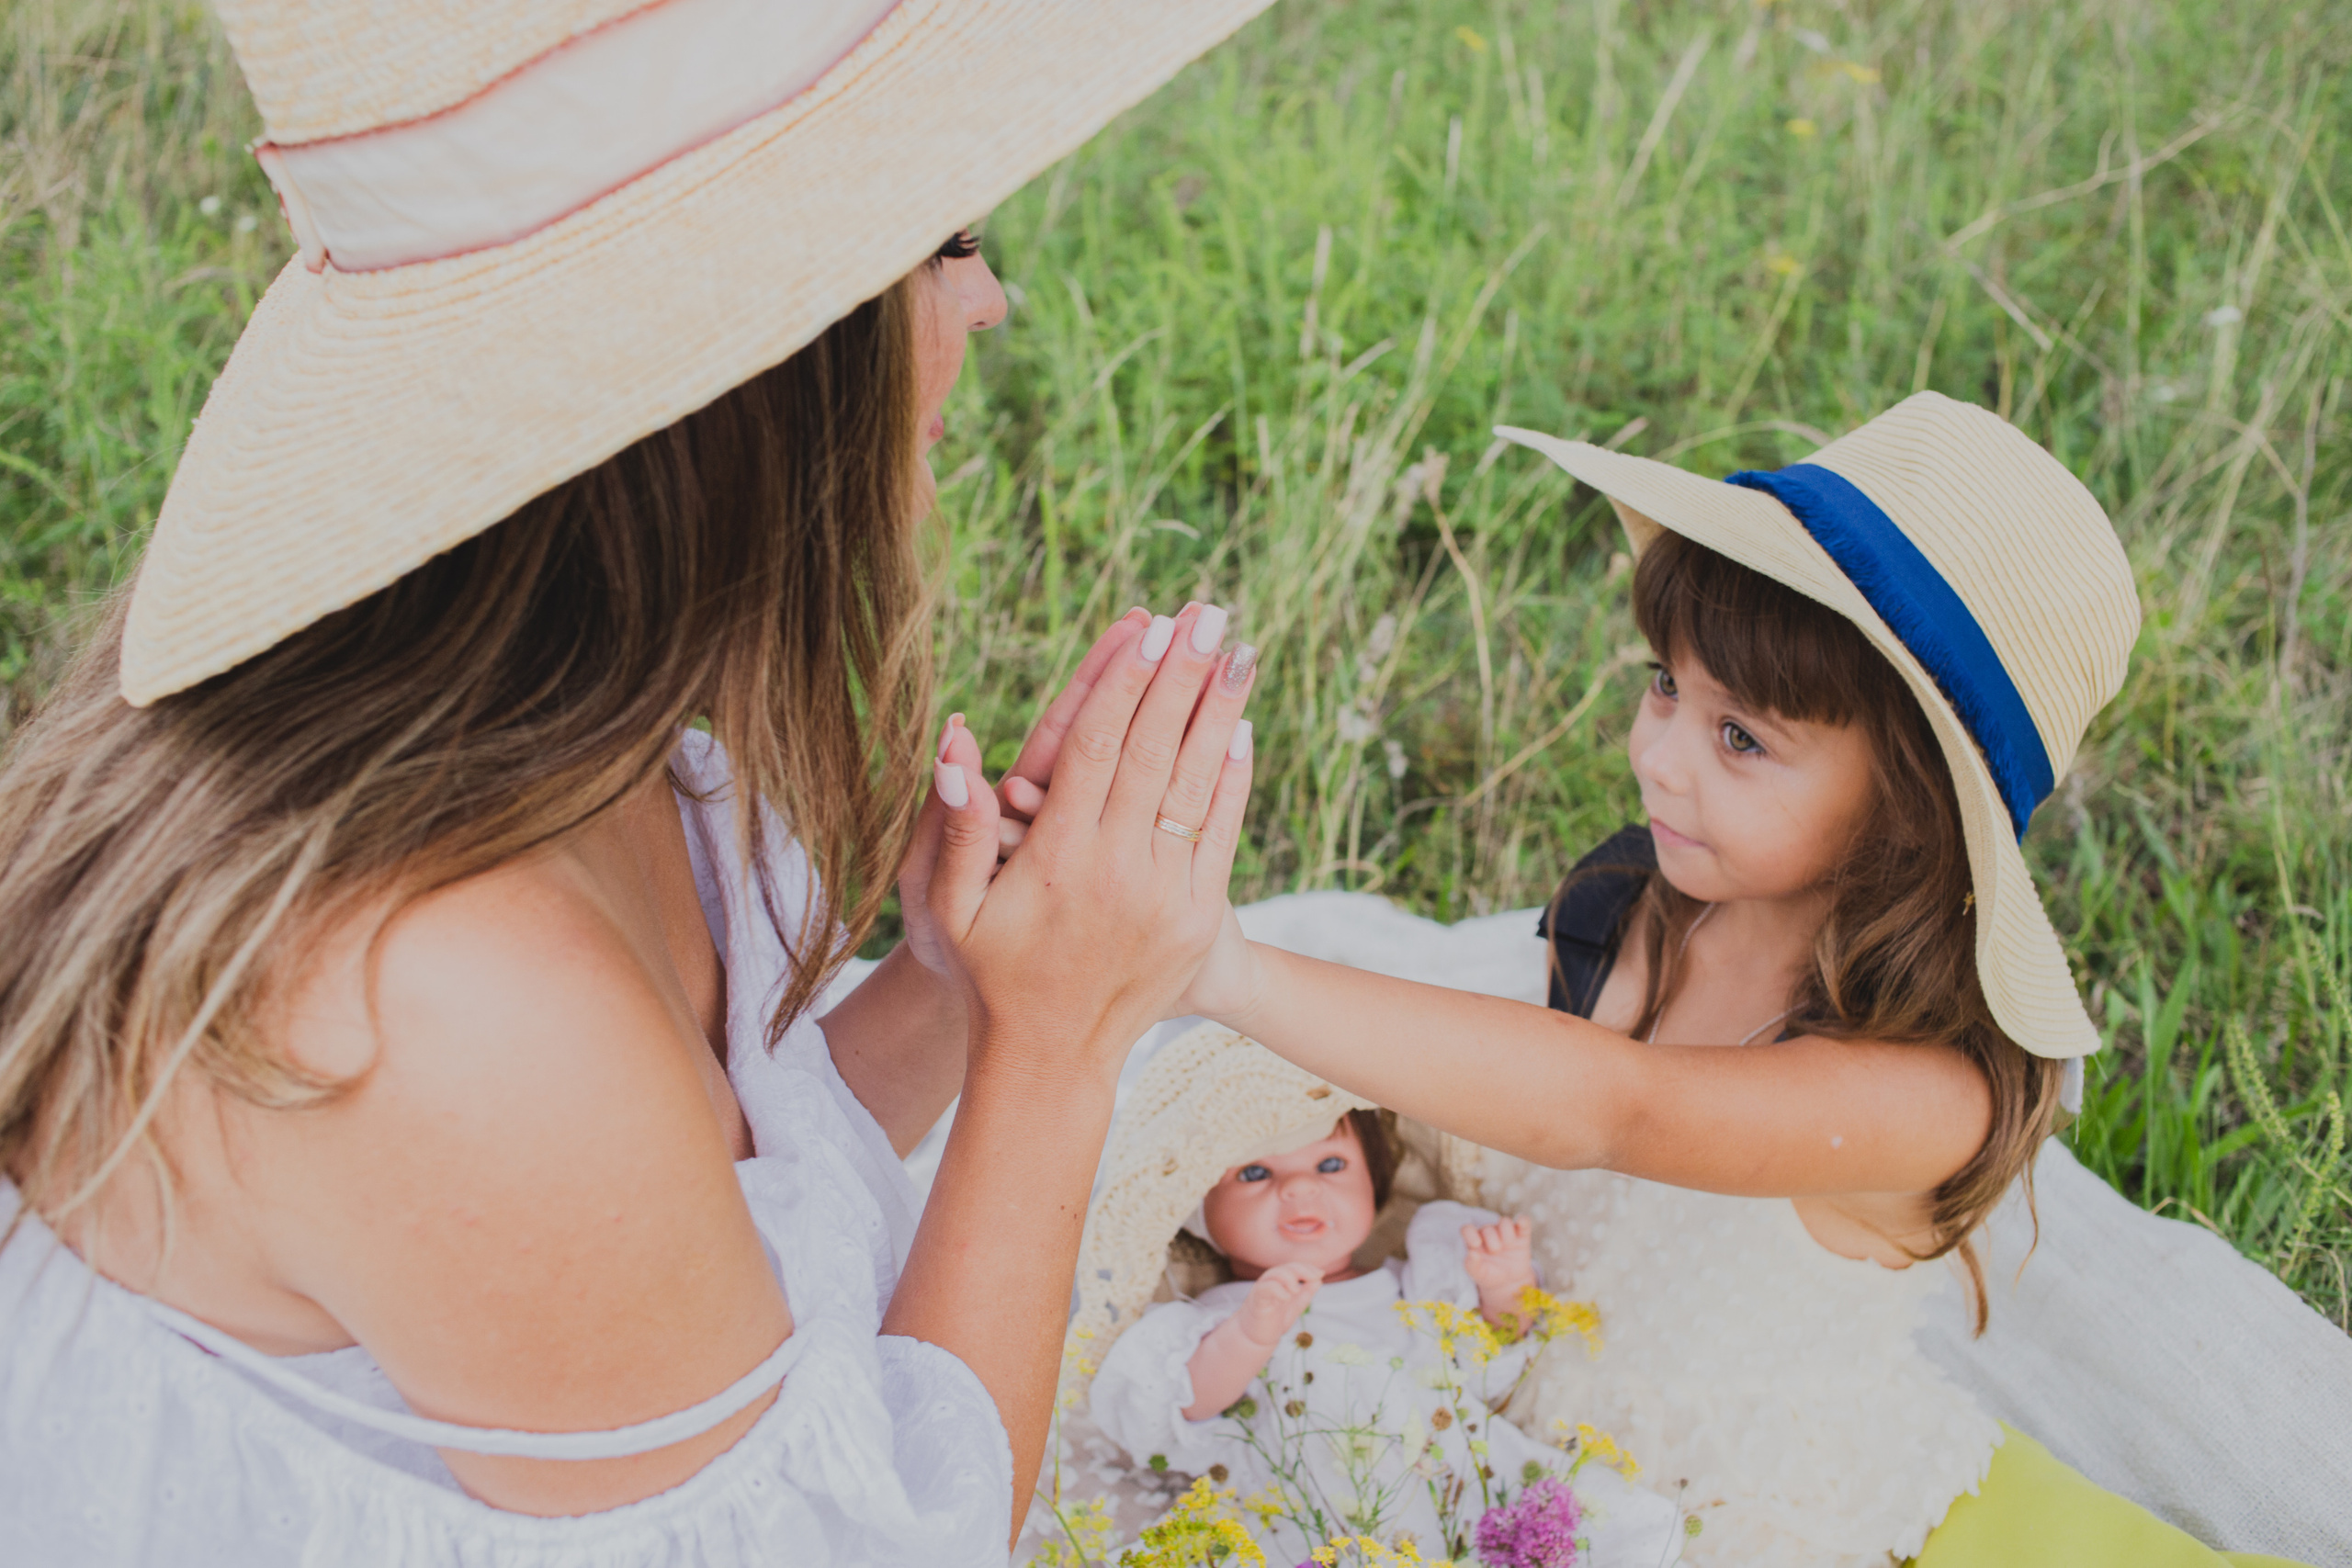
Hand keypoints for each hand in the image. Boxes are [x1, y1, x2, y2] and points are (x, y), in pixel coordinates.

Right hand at [923, 601, 1258, 1077]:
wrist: (1053, 1058)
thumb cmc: (990, 973)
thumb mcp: (948, 910)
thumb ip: (955, 832)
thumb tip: (955, 754)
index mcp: (1057, 858)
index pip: (1097, 747)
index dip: (1124, 682)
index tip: (1148, 627)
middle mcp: (1118, 870)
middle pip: (1157, 750)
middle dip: (1183, 674)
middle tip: (1208, 613)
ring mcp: (1165, 896)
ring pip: (1198, 784)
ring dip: (1220, 710)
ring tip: (1238, 649)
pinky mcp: (1196, 918)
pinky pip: (1222, 834)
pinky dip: (1234, 778)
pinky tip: (1242, 727)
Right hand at [1234, 1261, 1322, 1345]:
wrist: (1255, 1337)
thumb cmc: (1274, 1320)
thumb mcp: (1296, 1305)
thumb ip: (1306, 1293)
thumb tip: (1319, 1279)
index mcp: (1281, 1281)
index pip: (1295, 1267)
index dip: (1308, 1268)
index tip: (1320, 1274)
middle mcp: (1271, 1281)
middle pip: (1287, 1267)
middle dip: (1303, 1270)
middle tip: (1315, 1278)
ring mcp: (1263, 1289)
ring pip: (1275, 1273)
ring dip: (1289, 1278)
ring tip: (1297, 1290)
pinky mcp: (1257, 1299)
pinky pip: (1266, 1288)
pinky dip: (1278, 1290)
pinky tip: (1287, 1297)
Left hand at [1462, 1216, 1537, 1322]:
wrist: (1509, 1281)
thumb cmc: (1489, 1275)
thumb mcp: (1478, 1274)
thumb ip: (1471, 1265)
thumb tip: (1472, 1253)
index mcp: (1475, 1240)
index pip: (1467, 1229)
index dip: (1470, 1233)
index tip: (1476, 1244)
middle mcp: (1489, 1233)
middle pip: (1488, 1228)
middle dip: (1492, 1240)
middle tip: (1495, 1252)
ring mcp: (1505, 1233)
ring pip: (1505, 1222)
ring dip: (1506, 1233)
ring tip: (1508, 1245)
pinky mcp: (1521, 1235)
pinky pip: (1523, 1221)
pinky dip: (1523, 1220)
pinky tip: (1521, 1223)